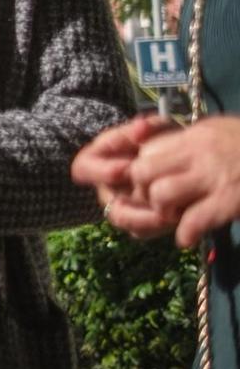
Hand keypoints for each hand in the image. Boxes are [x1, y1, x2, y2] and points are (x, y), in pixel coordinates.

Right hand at [73, 115, 178, 239]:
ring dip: (146, 219)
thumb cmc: (158, 140)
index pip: (84, 169)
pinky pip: (141, 231)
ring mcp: (119, 207)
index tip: (127, 167)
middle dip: (133, 202)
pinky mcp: (137, 223)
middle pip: (107, 201)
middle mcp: (104, 187)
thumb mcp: (154, 128)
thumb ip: (146, 127)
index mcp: (96, 161)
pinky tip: (178, 219)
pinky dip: (158, 227)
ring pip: (124, 220)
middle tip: (157, 198)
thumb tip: (140, 128)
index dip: (102, 171)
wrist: (179, 159)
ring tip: (171, 213)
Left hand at [128, 114, 239, 247]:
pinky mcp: (231, 200)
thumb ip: (192, 140)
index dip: (139, 172)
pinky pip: (194, 219)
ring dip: (162, 211)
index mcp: (194, 137)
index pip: (145, 151)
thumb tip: (161, 148)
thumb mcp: (220, 130)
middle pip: (143, 172)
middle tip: (156, 203)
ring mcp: (214, 177)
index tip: (145, 185)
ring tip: (173, 218)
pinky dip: (186, 233)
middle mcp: (198, 155)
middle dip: (143, 192)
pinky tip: (187, 238)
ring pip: (161, 193)